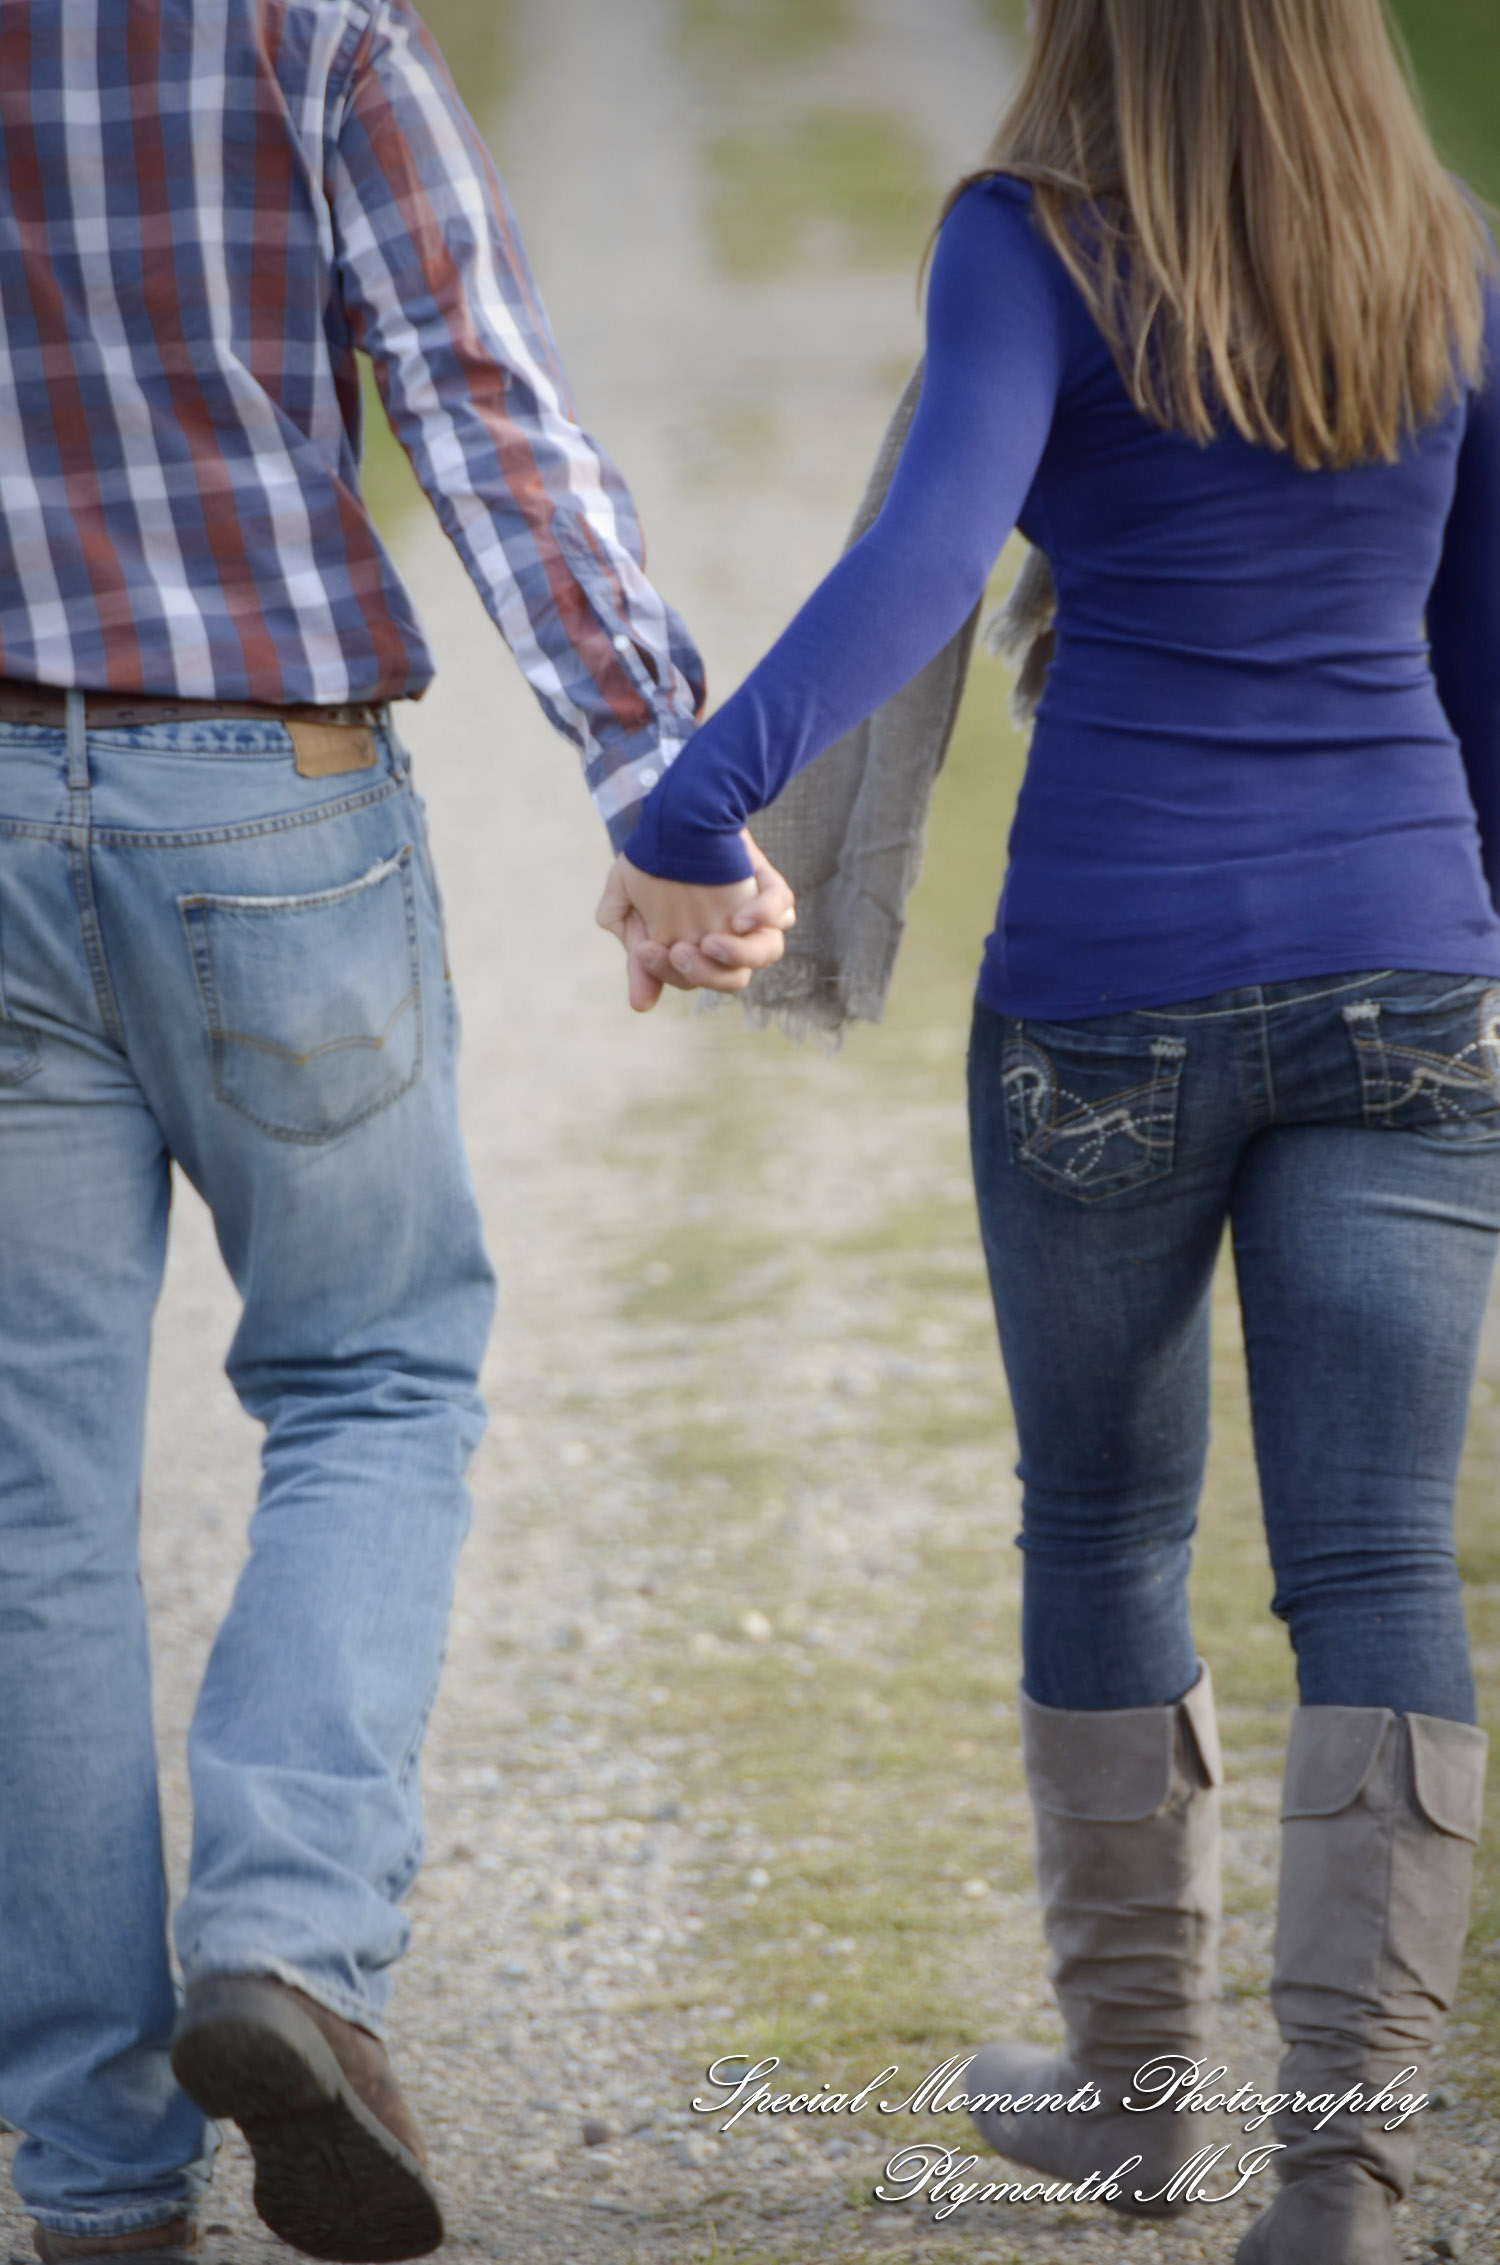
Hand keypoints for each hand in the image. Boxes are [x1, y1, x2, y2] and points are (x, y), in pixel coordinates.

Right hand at [596, 831, 795, 1012]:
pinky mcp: (768, 885)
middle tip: (677, 949)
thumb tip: (641, 1005)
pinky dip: (766, 915)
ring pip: (767, 952)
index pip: (691, 980)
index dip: (669, 972)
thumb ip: (636, 952)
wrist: (675, 811)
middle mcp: (732, 938)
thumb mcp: (627, 902)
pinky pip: (782, 907)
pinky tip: (742, 917)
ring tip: (711, 942)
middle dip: (703, 972)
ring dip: (740, 955)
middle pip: (733, 978)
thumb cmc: (650, 861)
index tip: (647, 948)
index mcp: (700, 950)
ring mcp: (754, 914)